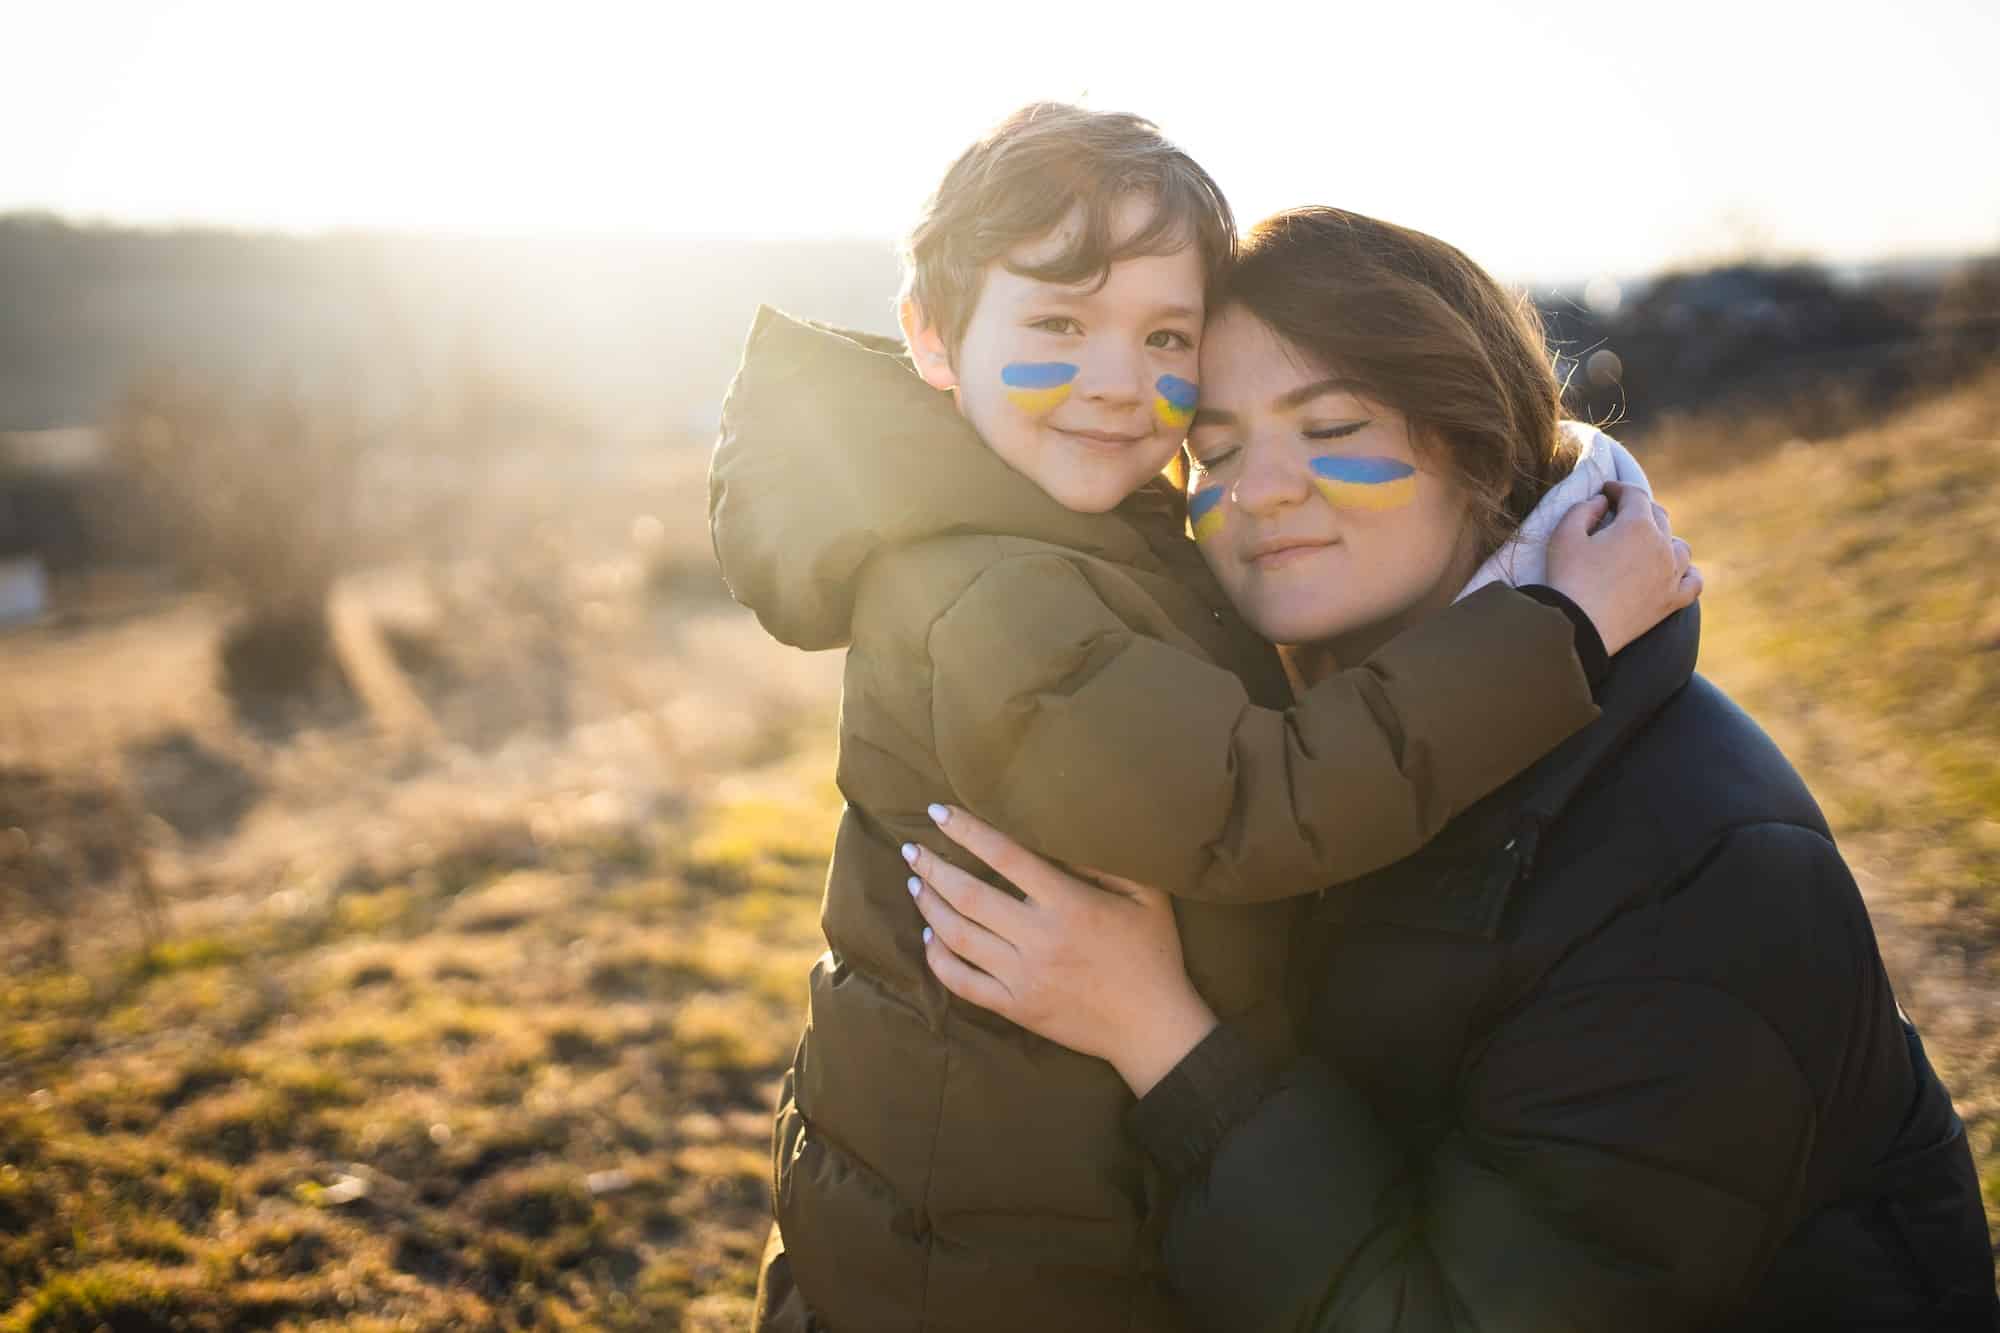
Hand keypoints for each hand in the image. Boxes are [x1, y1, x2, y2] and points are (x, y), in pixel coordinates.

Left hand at [903, 804, 1217, 1095]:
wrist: (1152, 1027)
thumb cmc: (1153, 954)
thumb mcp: (1146, 895)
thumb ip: (1105, 861)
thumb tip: (1059, 835)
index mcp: (1069, 904)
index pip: (1005, 856)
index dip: (967, 831)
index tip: (937, 812)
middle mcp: (1039, 939)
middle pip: (968, 895)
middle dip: (933, 867)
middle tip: (911, 848)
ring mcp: (1023, 977)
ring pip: (957, 936)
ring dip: (929, 906)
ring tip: (916, 884)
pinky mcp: (1016, 1008)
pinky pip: (962, 983)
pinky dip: (937, 958)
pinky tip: (929, 936)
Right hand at [1545, 480, 1701, 655]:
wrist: (1577, 627)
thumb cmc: (1567, 578)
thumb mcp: (1564, 534)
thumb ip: (1584, 508)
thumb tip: (1602, 501)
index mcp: (1636, 525)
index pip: (1634, 495)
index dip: (1618, 488)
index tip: (1606, 490)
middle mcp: (1661, 546)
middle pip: (1658, 517)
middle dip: (1639, 509)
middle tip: (1619, 513)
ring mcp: (1671, 575)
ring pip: (1680, 547)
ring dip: (1664, 538)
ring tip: (1647, 543)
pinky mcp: (1671, 601)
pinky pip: (1693, 582)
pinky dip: (1688, 572)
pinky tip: (1677, 571)